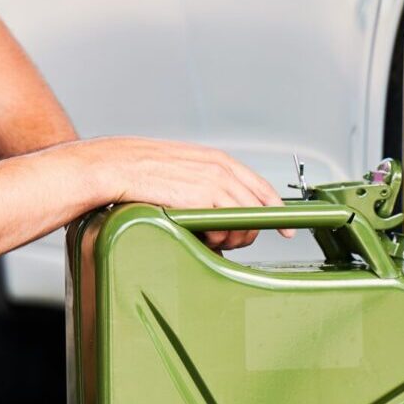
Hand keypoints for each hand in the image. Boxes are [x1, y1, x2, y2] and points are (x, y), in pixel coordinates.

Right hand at [72, 137, 289, 250]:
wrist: (117, 166)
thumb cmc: (141, 171)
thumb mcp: (182, 169)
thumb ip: (203, 183)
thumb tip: (216, 209)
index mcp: (218, 160)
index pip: (261, 187)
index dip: (276, 210)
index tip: (286, 228)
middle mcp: (222, 169)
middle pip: (260, 208)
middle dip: (249, 233)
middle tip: (228, 243)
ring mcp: (215, 183)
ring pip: (246, 222)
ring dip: (233, 240)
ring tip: (209, 241)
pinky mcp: (203, 198)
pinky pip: (227, 227)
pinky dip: (220, 239)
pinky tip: (203, 238)